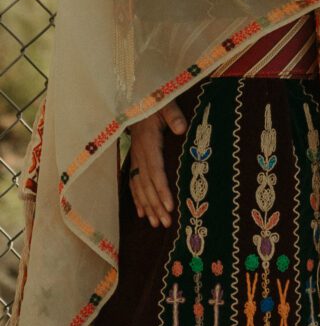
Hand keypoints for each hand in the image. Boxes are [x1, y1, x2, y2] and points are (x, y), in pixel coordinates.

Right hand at [128, 98, 187, 227]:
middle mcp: (139, 155)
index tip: (170, 206)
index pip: (155, 171)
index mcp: (148, 144)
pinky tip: (142, 213)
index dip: (162, 190)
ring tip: (156, 224)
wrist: (136, 101)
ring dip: (148, 206)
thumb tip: (181, 129)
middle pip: (147, 185)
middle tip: (166, 223)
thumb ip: (173, 115)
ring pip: (139, 187)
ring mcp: (135, 159)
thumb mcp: (165, 104)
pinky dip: (137, 199)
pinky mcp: (134, 159)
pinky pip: (133, 183)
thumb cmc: (154, 102)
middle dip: (156, 205)